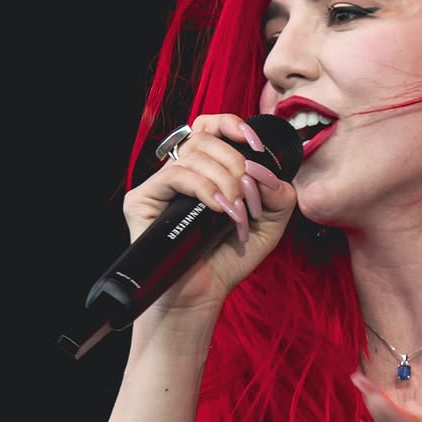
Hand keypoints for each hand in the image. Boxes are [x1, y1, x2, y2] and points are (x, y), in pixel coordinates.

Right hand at [123, 113, 297, 314]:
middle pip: (207, 138)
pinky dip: (205, 189)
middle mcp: (180, 172)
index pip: (211, 127)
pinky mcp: (142, 199)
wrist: (201, 295)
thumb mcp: (268, 225)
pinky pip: (176, 175)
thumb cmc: (228, 260)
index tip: (256, 147)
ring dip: (226, 182)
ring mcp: (160, 185)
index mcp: (206, 171)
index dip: (233, 125)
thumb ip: (279, 196)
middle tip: (249, 202)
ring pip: (194, 154)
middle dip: (238, 167)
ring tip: (236, 216)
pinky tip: (219, 211)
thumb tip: (266, 173)